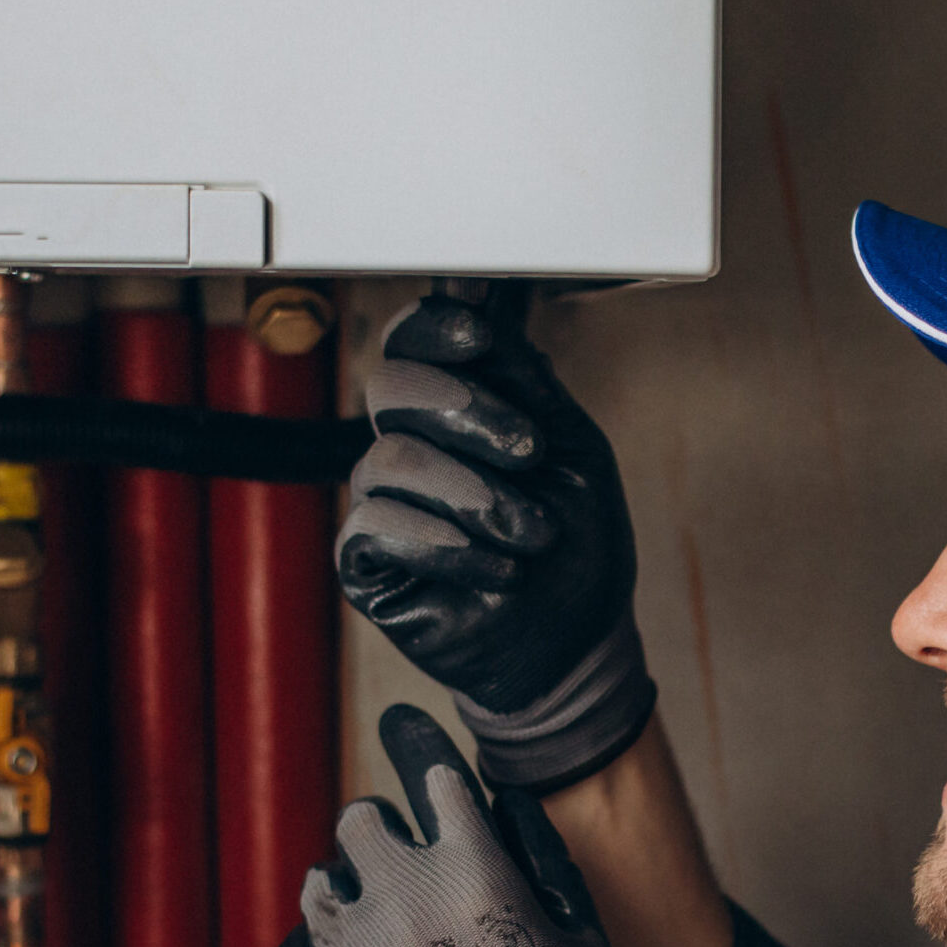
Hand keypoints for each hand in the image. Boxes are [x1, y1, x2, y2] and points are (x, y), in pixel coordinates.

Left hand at [274, 703, 647, 946]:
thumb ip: (544, 865)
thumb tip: (504, 808)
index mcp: (477, 867)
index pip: (430, 770)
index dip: (417, 738)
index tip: (404, 722)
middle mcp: (403, 893)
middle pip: (360, 819)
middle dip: (383, 832)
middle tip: (407, 866)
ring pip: (322, 882)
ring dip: (351, 892)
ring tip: (384, 933)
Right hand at [337, 286, 655, 792]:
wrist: (575, 647)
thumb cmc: (578, 551)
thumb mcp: (574, 454)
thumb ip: (527, 384)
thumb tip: (477, 299)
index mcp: (460, 412)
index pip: (415, 340)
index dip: (436, 328)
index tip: (481, 339)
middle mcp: (414, 447)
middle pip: (389, 385)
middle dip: (466, 411)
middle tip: (528, 453)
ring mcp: (385, 504)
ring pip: (389, 459)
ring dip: (474, 494)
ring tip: (532, 534)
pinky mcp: (369, 564)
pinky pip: (375, 527)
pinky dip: (446, 545)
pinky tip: (497, 570)